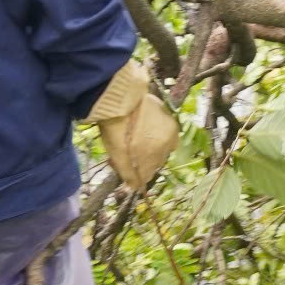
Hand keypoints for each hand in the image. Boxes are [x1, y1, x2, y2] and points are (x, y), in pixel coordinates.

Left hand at [83, 59, 178, 189]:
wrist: (120, 96)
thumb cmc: (115, 128)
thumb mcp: (117, 155)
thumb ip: (127, 174)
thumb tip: (134, 188)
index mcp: (153, 156)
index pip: (145, 176)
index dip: (132, 174)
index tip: (119, 165)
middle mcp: (166, 144)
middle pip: (154, 162)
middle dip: (141, 160)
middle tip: (124, 151)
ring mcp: (169, 128)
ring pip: (162, 146)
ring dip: (151, 147)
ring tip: (134, 138)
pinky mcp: (168, 113)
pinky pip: (165, 130)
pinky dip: (156, 132)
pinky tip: (142, 126)